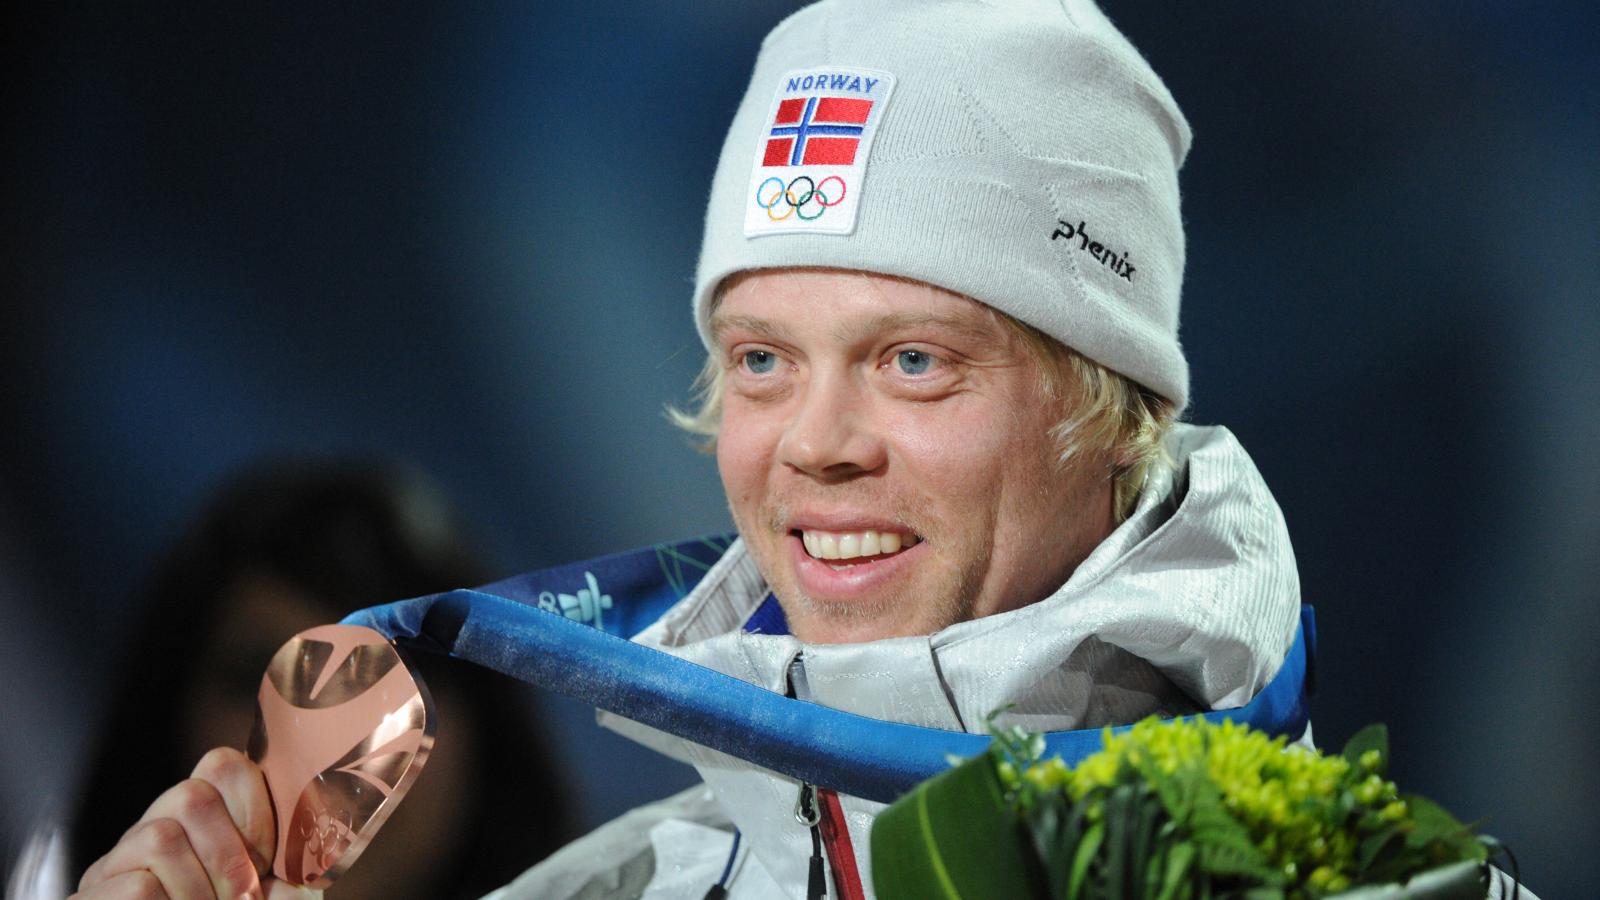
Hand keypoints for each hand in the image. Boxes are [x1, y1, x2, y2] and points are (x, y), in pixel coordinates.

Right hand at [72, 747, 317, 899]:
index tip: (267, 861)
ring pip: (160, 837)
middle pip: (191, 796)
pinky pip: (137, 886)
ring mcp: (113, 865)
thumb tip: (303, 877)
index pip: (221, 764)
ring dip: (200, 889)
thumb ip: (286, 885)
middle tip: (242, 899)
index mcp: (195, 824)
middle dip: (229, 853)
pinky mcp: (88, 899)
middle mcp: (149, 831)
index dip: (254, 807)